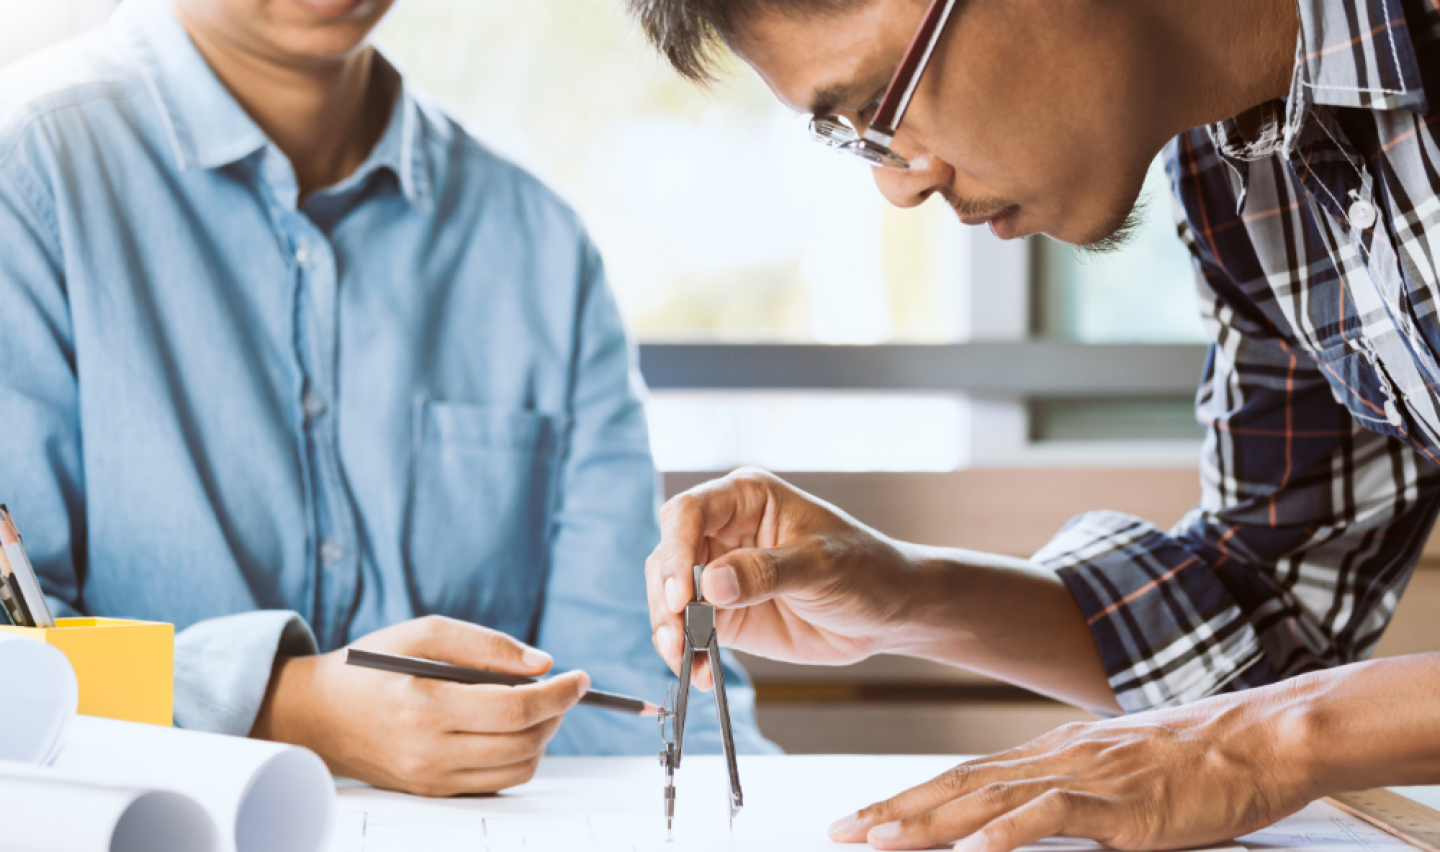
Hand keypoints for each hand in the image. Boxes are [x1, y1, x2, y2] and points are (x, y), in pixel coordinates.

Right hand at [250, 615, 587, 796]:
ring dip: (542, 736)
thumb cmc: (372, 665)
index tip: (581, 678)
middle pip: (524, 742)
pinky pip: (496, 783)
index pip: (515, 708)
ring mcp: (431, 779)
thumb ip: (487, 646)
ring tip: (537, 706)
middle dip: (556, 712)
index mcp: (425, 705)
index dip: (559, 693)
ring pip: (517, 769)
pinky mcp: (432, 793)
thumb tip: (542, 664)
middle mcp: (429, 751)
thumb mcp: (424, 632)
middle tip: (562, 687)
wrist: (318, 714)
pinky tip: (511, 729)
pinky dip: (517, 757)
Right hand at [646, 468, 918, 688]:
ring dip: (670, 628)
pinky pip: (692, 631)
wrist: (888, 613)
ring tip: (683, 658)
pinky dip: (688, 653)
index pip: (689, 514)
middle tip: (677, 635)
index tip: (681, 594)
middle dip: (665, 597)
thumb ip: (765, 572)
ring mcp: (721, 574)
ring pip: (670, 596)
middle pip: (669, 556)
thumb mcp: (820, 565)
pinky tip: (698, 673)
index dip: (676, 550)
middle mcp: (725, 532)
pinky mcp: (727, 614)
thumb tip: (711, 583)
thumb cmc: (865, 569)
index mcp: (747, 499)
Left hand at [826, 684, 1317, 851]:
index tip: (862, 819)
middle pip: (959, 786)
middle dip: (897, 811)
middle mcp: (1055, 758)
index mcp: (1051, 754)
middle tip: (844, 830)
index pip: (962, 778)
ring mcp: (1087, 777)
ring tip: (884, 838)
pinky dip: (1014, 830)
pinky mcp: (1123, 803)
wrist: (1260, 739)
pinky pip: (1058, 814)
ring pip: (992, 798)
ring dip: (933, 820)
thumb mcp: (1116, 776)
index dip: (907, 799)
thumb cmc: (1196, 764)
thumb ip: (1065, 796)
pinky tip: (979, 845)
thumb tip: (1018, 823)